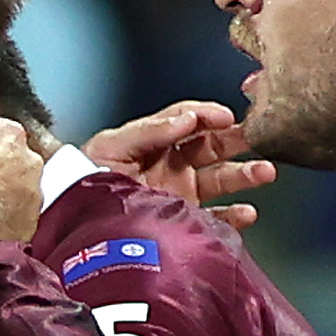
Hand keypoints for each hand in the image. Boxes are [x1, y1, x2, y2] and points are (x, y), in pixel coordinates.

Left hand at [83, 102, 277, 229]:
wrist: (70, 220)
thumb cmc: (85, 178)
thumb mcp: (111, 146)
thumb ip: (149, 131)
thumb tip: (187, 118)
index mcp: (156, 141)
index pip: (190, 121)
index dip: (209, 115)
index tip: (225, 116)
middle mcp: (172, 164)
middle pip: (213, 147)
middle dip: (238, 140)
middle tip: (257, 136)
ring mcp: (180, 193)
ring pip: (221, 179)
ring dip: (245, 174)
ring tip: (264, 172)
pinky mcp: (182, 221)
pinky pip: (215, 219)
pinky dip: (234, 217)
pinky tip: (247, 212)